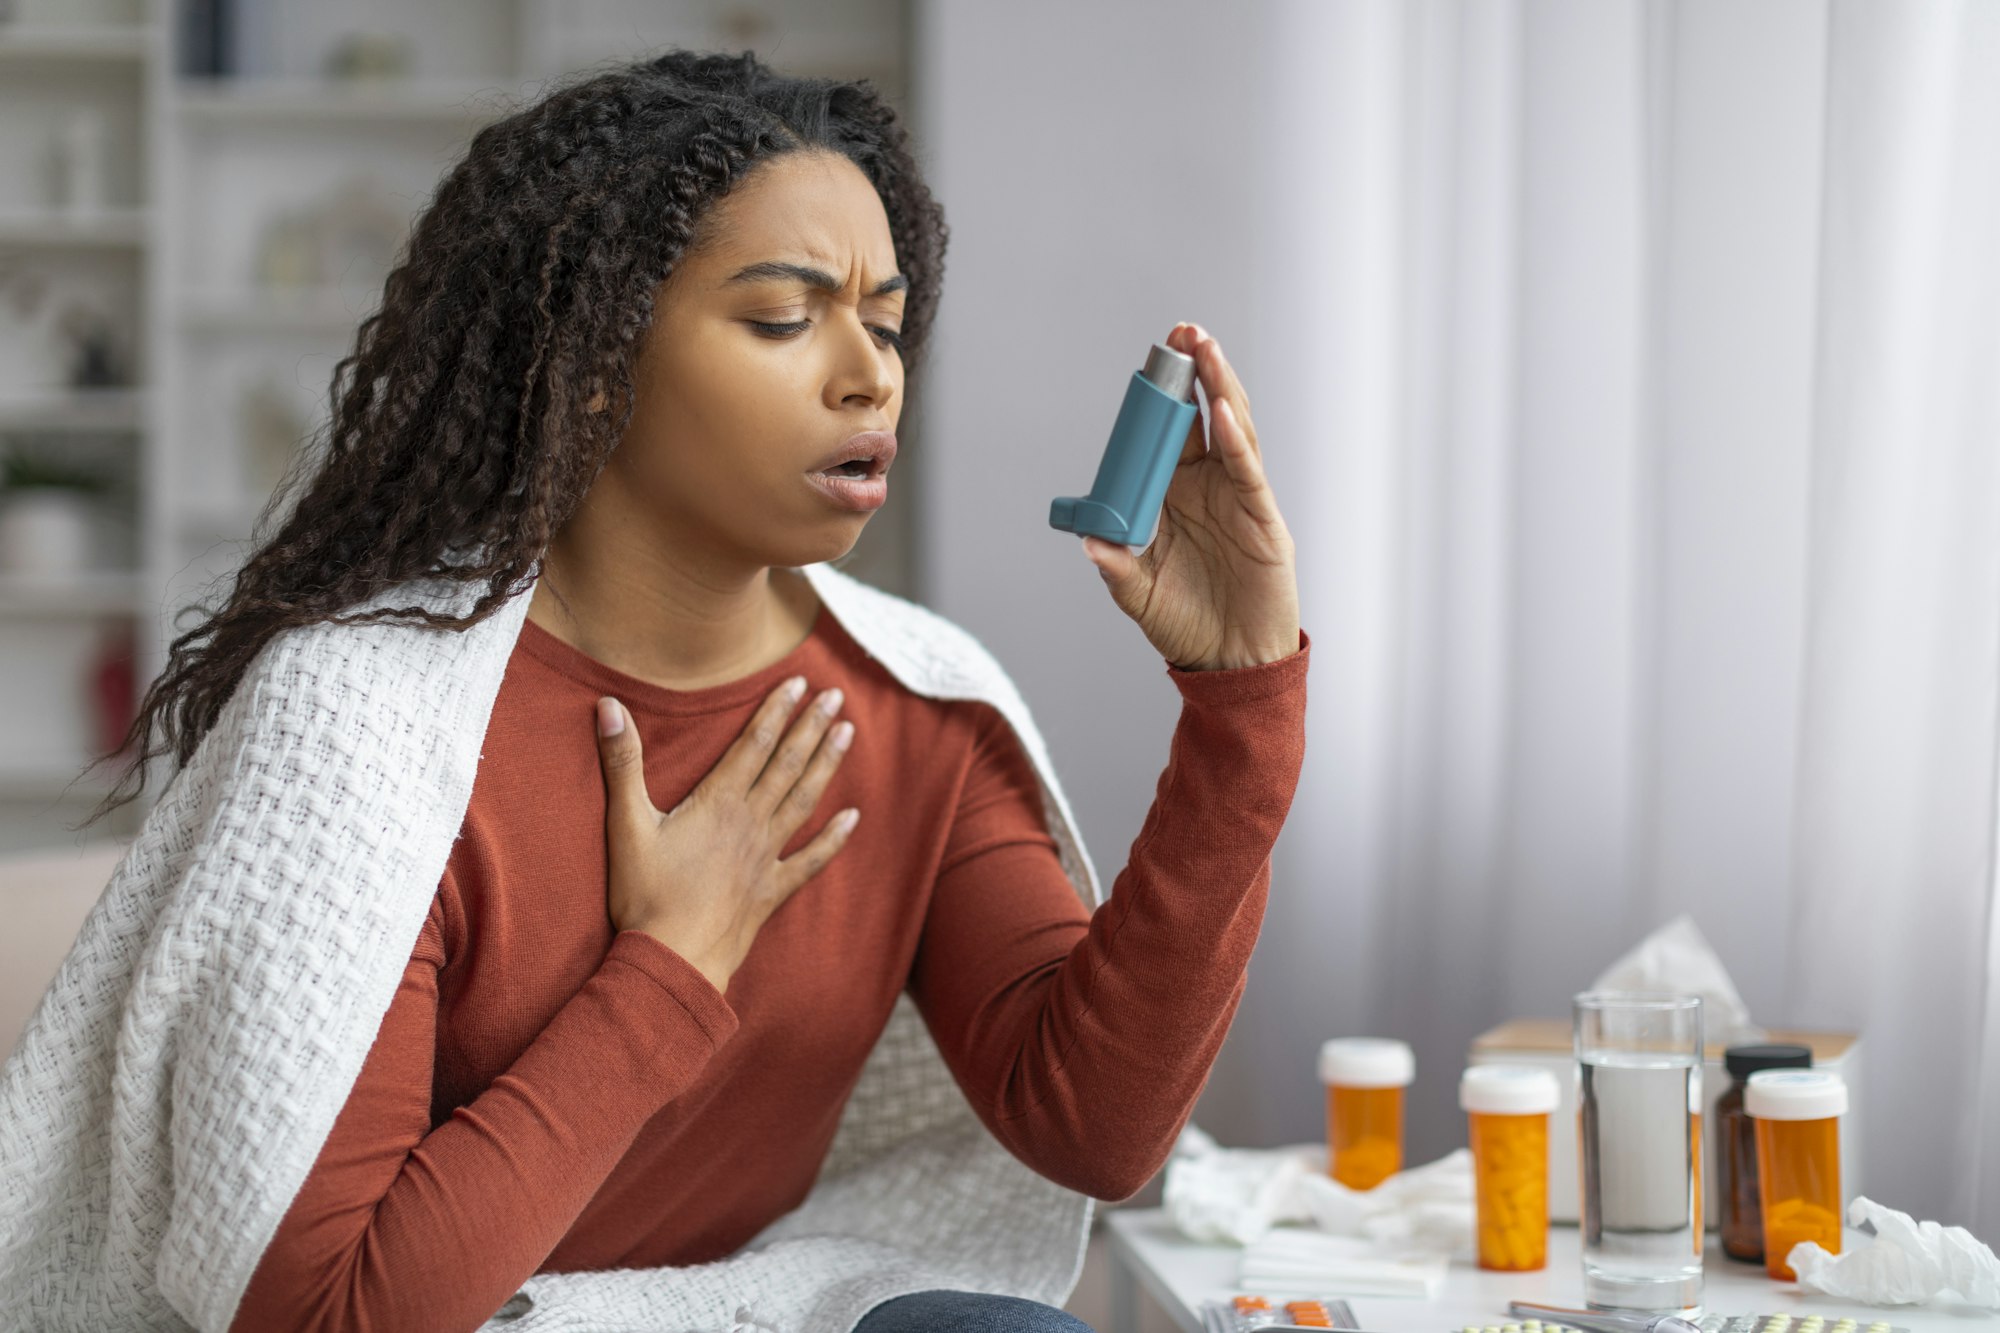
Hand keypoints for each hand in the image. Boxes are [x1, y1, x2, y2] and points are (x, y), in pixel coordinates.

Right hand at [594, 677, 857, 992]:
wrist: (673, 959)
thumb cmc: (645, 895)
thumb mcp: (626, 824)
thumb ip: (622, 763)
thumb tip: (609, 706)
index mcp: (718, 803)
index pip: (754, 744)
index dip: (776, 711)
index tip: (798, 682)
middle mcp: (750, 823)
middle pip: (787, 765)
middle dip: (812, 726)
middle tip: (836, 695)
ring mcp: (766, 857)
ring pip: (804, 800)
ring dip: (827, 765)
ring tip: (848, 733)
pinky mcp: (772, 890)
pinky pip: (811, 860)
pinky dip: (834, 838)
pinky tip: (854, 818)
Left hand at [1080, 323, 1299, 670]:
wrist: (1229, 664)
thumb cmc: (1186, 625)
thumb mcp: (1138, 595)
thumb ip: (1116, 567)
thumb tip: (1086, 541)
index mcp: (1177, 494)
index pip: (1171, 433)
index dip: (1164, 397)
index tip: (1154, 358)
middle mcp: (1210, 487)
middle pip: (1206, 417)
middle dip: (1198, 373)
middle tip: (1185, 332)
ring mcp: (1240, 499)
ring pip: (1233, 432)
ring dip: (1220, 389)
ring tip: (1206, 351)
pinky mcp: (1263, 520)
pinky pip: (1248, 472)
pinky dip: (1235, 441)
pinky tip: (1221, 412)